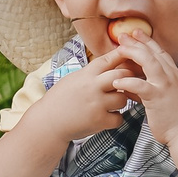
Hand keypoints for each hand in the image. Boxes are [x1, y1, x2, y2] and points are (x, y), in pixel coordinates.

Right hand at [28, 49, 144, 144]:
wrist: (48, 122)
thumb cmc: (60, 99)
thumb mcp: (73, 79)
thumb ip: (91, 73)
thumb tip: (110, 64)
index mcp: (86, 74)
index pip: (108, 59)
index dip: (121, 55)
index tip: (129, 55)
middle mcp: (93, 87)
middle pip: (122, 75)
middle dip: (128, 79)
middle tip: (127, 83)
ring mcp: (97, 104)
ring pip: (123, 98)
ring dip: (121, 101)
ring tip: (111, 104)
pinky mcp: (99, 121)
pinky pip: (119, 118)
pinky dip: (115, 119)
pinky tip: (107, 117)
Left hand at [106, 37, 177, 146]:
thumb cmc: (177, 118)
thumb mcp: (168, 96)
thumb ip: (154, 87)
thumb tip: (136, 83)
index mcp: (174, 76)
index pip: (161, 53)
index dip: (148, 41)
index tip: (137, 33)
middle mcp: (171, 77)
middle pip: (153, 53)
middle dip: (137, 42)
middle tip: (123, 35)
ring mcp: (165, 86)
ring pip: (149, 62)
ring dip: (133, 53)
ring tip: (119, 50)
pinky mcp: (157, 98)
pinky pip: (140, 85)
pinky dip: (128, 80)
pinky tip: (116, 80)